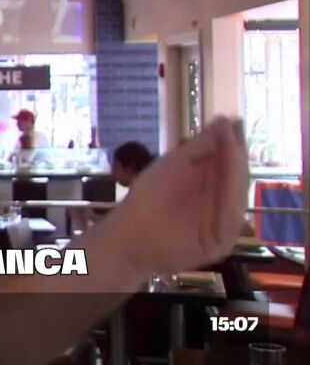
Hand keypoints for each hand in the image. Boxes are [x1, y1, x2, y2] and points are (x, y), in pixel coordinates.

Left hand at [105, 117, 247, 279]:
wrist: (128, 235)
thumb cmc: (147, 197)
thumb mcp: (174, 165)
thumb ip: (199, 146)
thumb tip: (225, 121)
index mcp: (212, 185)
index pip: (229, 163)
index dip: (231, 145)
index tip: (231, 124)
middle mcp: (221, 204)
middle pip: (236, 179)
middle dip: (235, 157)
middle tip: (234, 135)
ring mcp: (221, 224)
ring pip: (236, 197)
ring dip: (235, 173)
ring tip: (232, 150)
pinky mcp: (219, 243)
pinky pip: (229, 219)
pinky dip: (230, 197)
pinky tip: (229, 177)